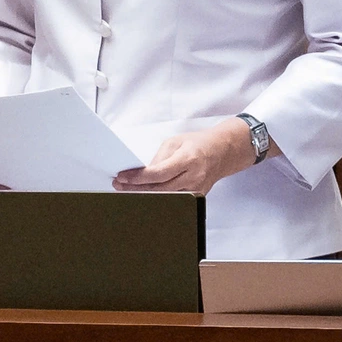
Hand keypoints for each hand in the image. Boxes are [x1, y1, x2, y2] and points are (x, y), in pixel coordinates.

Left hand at [112, 117, 259, 195]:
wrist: (223, 152)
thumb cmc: (199, 143)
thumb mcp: (176, 142)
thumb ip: (159, 158)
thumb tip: (143, 173)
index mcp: (188, 159)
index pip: (158, 174)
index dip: (138, 178)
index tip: (123, 177)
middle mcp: (193, 177)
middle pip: (159, 189)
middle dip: (135, 188)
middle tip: (119, 185)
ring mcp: (196, 189)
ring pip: (165, 198)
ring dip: (144, 194)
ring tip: (127, 189)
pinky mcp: (196, 197)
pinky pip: (173, 199)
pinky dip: (157, 197)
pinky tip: (144, 193)